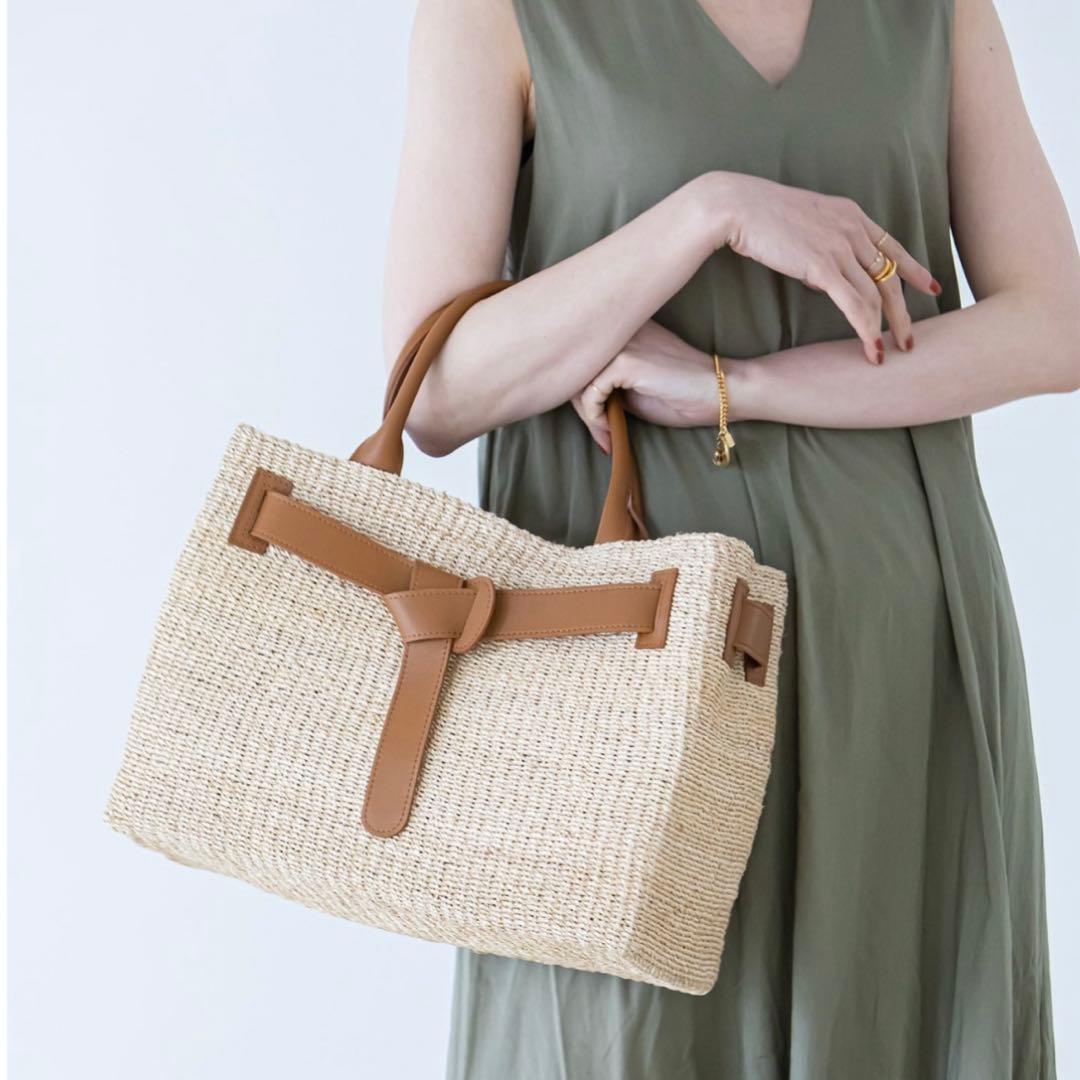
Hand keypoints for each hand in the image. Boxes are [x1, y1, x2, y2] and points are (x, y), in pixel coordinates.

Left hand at [571, 320, 716, 451]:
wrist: (720, 392)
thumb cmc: (680, 393)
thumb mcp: (632, 387)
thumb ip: (604, 385)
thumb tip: (573, 402)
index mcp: (620, 327)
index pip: (581, 357)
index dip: (582, 394)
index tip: (599, 425)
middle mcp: (618, 328)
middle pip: (574, 368)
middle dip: (582, 407)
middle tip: (601, 434)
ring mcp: (622, 342)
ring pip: (578, 381)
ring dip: (587, 414)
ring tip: (606, 432)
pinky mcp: (626, 361)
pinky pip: (590, 393)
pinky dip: (595, 417)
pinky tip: (611, 427)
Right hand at [702, 171, 941, 363]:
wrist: (738, 205)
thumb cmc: (758, 215)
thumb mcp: (801, 223)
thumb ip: (819, 246)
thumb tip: (821, 276)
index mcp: (850, 215)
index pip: (892, 245)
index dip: (915, 269)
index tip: (931, 288)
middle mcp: (853, 229)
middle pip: (891, 276)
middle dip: (904, 311)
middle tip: (910, 339)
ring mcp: (840, 247)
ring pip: (877, 294)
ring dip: (886, 328)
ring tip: (889, 352)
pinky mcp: (823, 266)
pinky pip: (855, 304)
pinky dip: (866, 330)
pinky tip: (871, 348)